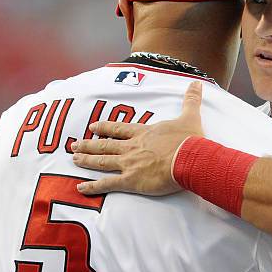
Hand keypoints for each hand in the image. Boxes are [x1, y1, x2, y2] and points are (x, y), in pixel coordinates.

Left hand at [72, 81, 203, 195]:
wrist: (189, 158)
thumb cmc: (190, 140)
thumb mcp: (190, 116)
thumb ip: (191, 100)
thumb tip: (197, 83)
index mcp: (144, 133)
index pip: (120, 129)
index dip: (105, 128)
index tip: (93, 127)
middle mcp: (132, 147)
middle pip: (106, 145)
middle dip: (89, 144)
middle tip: (75, 145)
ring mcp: (129, 164)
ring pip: (102, 161)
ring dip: (87, 160)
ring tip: (74, 159)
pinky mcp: (131, 180)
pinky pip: (107, 184)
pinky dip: (93, 187)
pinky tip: (80, 188)